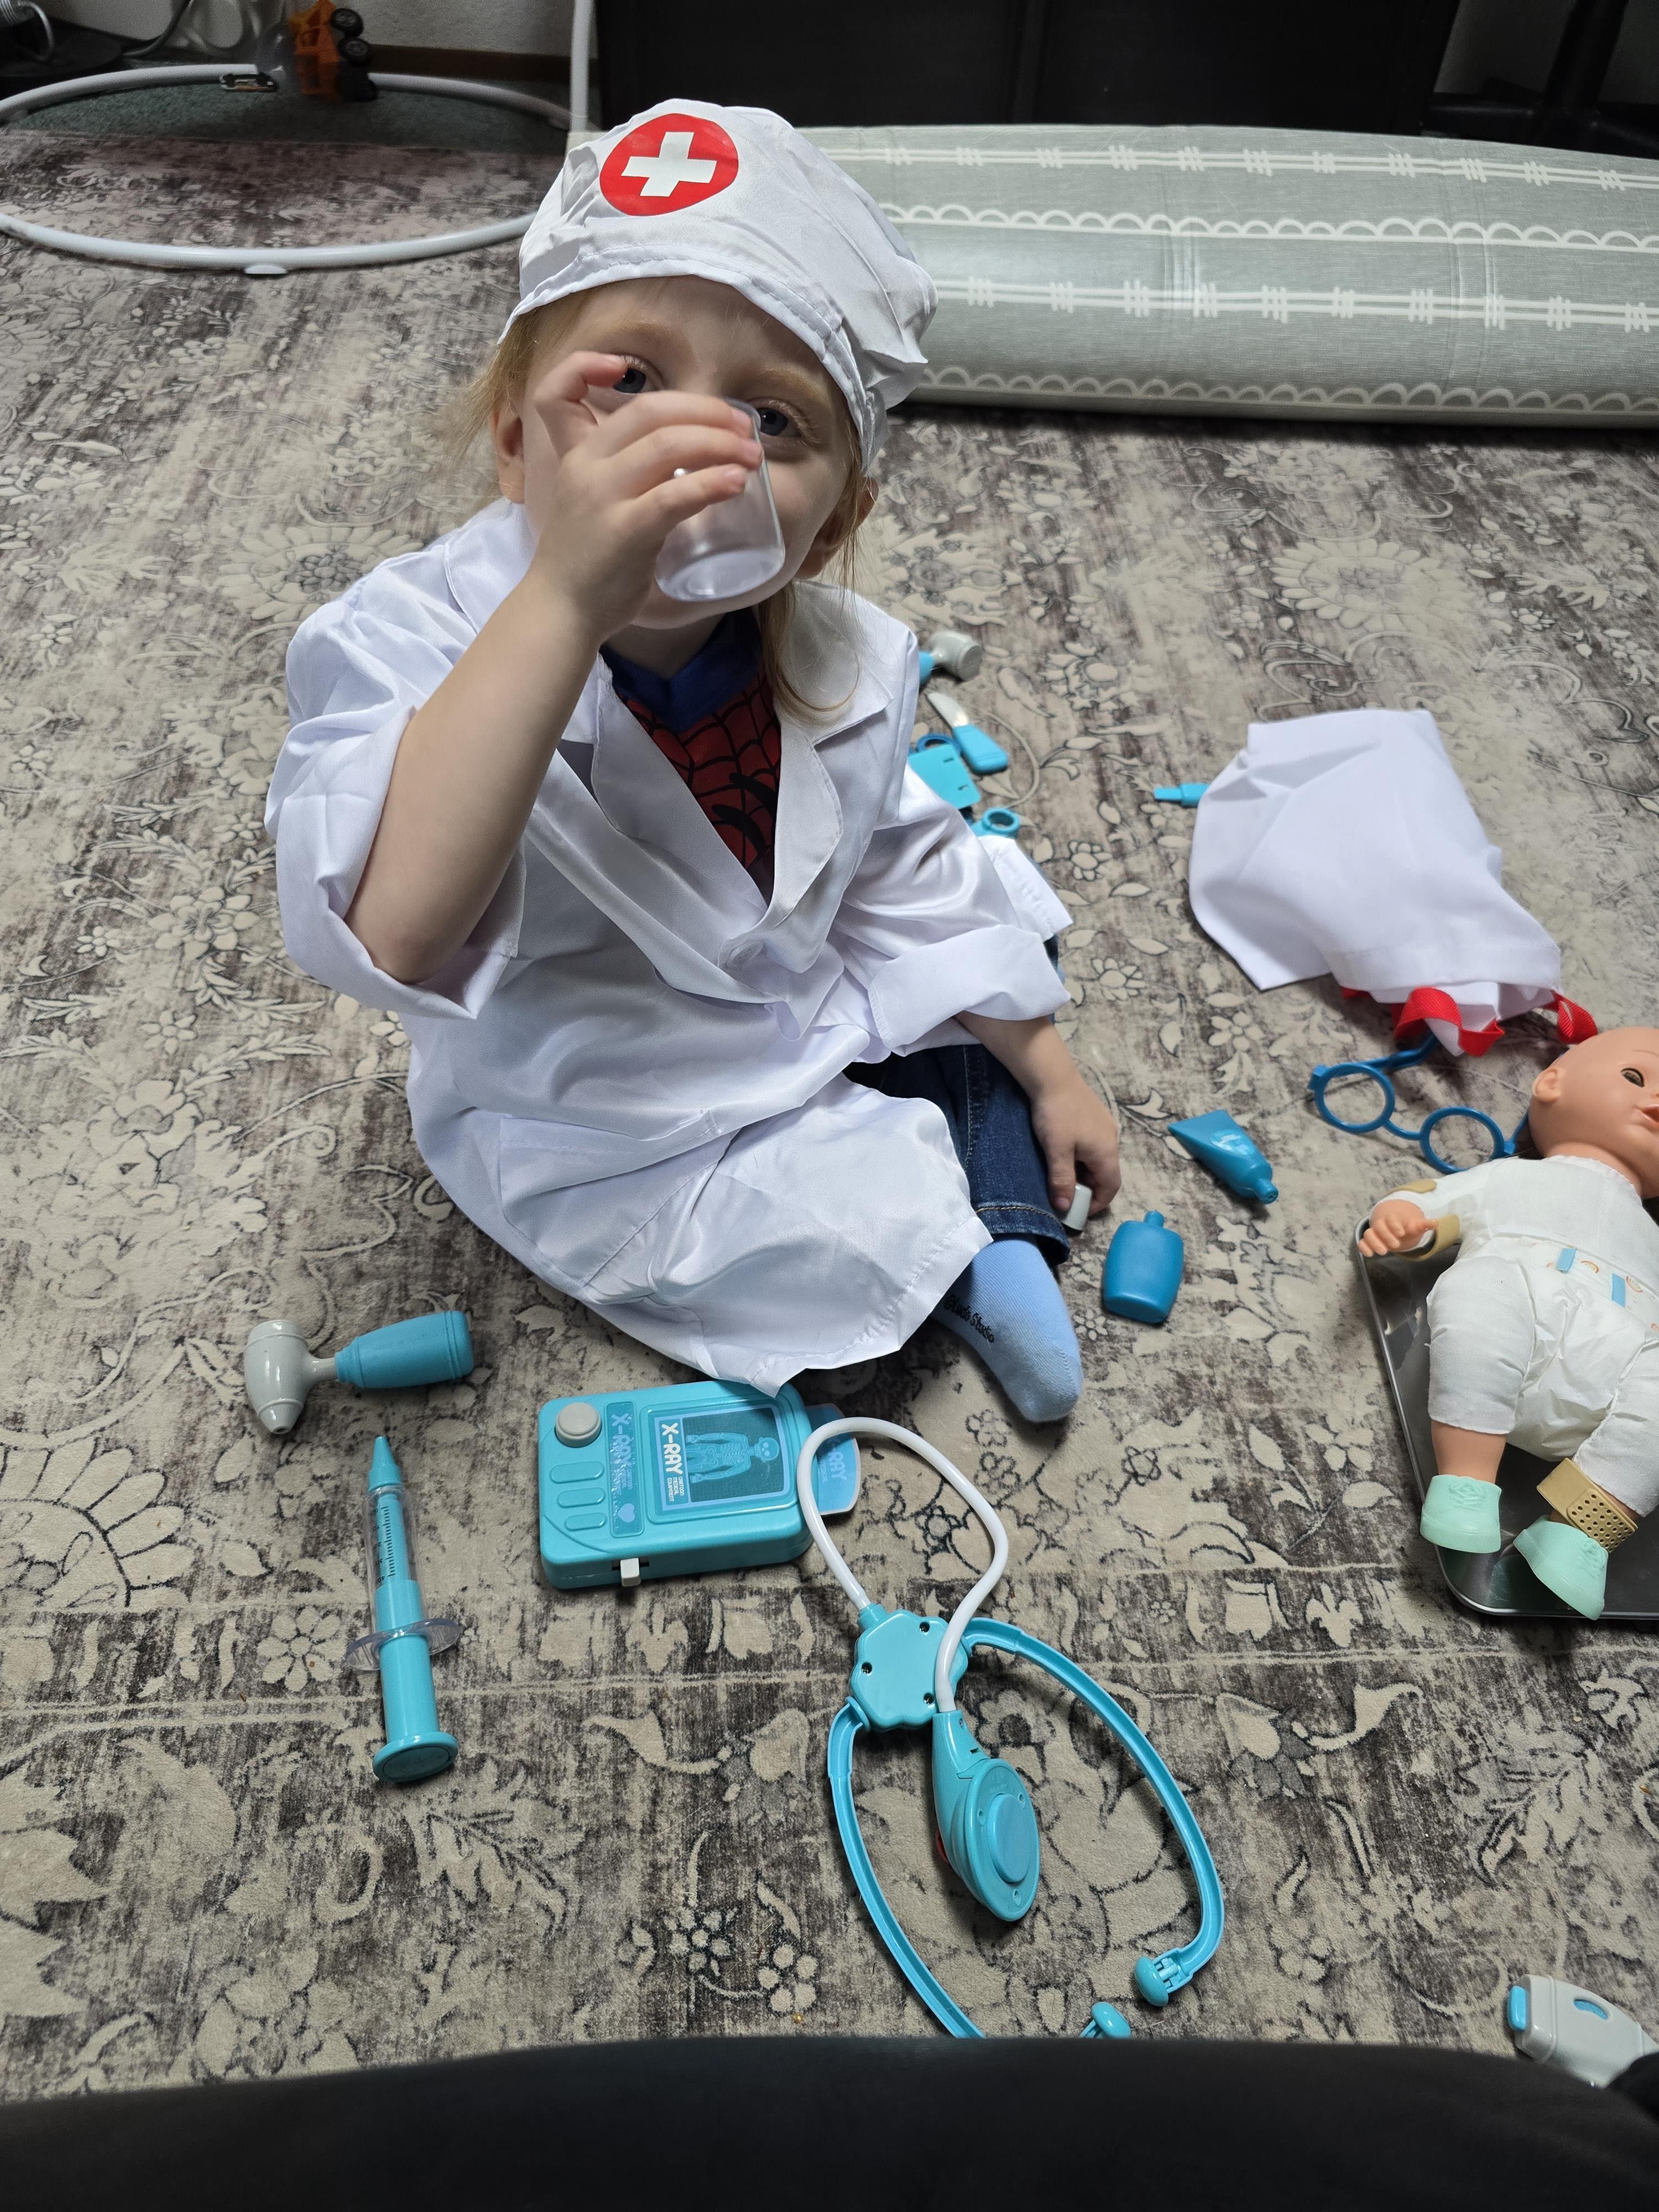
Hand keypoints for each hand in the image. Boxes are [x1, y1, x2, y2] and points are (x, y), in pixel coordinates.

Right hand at [525, 350, 761, 640]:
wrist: (559, 609)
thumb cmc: (590, 560)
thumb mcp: (601, 500)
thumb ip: (636, 475)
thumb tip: (697, 461)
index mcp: (582, 452)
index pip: (623, 399)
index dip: (660, 387)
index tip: (706, 402)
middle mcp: (588, 465)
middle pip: (653, 413)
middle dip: (709, 413)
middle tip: (746, 431)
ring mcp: (603, 496)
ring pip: (668, 446)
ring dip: (720, 443)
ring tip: (752, 456)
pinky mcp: (625, 531)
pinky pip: (673, 496)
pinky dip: (710, 483)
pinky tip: (736, 482)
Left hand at [1029, 1070, 1121, 1221]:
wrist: (1052, 1076)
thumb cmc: (1056, 1115)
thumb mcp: (1057, 1151)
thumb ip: (1062, 1180)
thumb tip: (1064, 1207)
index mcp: (1106, 1152)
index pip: (1111, 1187)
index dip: (1098, 1204)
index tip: (1079, 1211)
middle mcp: (1111, 1140)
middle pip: (1104, 1173)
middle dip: (1087, 1188)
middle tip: (1064, 1193)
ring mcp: (1104, 1126)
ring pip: (1097, 1158)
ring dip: (1082, 1171)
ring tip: (1060, 1174)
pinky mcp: (1094, 1116)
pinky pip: (1092, 1144)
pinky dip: (1080, 1156)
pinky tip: (1062, 1151)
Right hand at [1359, 1197, 1431, 1255]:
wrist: (1396, 1231)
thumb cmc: (1406, 1229)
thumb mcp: (1415, 1227)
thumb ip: (1423, 1225)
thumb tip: (1436, 1223)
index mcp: (1393, 1218)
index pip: (1390, 1218)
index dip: (1394, 1225)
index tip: (1402, 1233)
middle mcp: (1381, 1224)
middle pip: (1378, 1226)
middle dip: (1386, 1236)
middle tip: (1396, 1246)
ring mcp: (1374, 1233)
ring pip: (1368, 1234)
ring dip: (1374, 1243)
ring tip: (1384, 1252)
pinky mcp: (1369, 1242)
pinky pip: (1362, 1242)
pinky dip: (1363, 1248)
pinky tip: (1369, 1255)